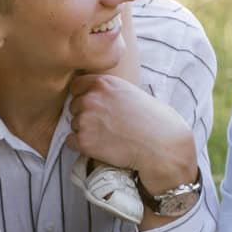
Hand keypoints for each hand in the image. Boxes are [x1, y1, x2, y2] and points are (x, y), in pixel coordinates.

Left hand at [65, 73, 193, 191]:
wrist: (161, 146)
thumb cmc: (156, 121)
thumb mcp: (133, 93)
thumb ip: (112, 92)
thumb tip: (101, 99)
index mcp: (104, 83)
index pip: (76, 86)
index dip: (84, 96)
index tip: (93, 106)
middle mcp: (91, 98)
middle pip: (74, 106)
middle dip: (86, 115)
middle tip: (105, 125)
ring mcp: (86, 119)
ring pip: (74, 125)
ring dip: (85, 131)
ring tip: (107, 138)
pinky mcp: (84, 141)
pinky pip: (70, 142)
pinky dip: (81, 146)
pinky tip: (99, 148)